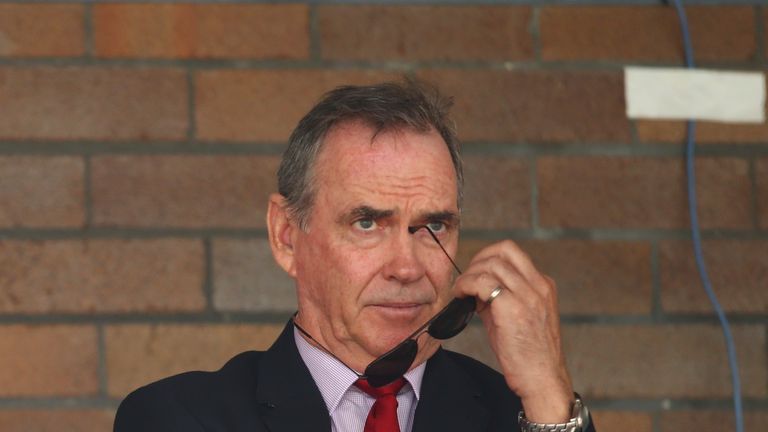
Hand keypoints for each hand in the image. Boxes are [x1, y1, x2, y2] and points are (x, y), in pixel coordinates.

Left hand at [453, 240, 573, 422]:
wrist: (542, 379)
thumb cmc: (529, 354)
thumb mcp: (520, 317)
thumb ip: (502, 297)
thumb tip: (475, 288)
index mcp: (543, 285)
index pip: (513, 253)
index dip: (488, 257)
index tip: (476, 274)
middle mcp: (538, 286)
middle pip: (504, 249)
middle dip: (478, 259)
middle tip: (466, 279)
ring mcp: (528, 295)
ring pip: (492, 263)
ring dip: (470, 274)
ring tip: (461, 291)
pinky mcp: (514, 308)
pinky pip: (484, 283)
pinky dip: (467, 285)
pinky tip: (462, 297)